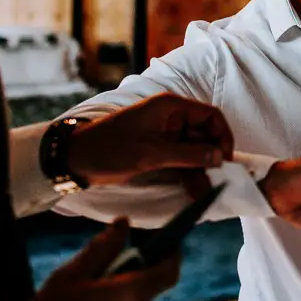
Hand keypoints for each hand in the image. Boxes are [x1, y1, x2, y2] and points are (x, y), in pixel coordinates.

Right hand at [22, 218, 178, 300]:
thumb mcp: (71, 275)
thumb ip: (102, 248)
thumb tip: (123, 223)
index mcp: (132, 294)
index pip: (170, 271)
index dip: (171, 254)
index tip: (163, 241)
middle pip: (150, 287)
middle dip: (135, 274)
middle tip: (108, 269)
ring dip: (124, 293)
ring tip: (92, 292)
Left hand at [68, 94, 233, 186]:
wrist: (74, 159)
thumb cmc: (110, 150)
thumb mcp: (152, 154)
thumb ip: (188, 155)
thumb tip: (219, 157)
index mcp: (171, 107)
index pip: (210, 116)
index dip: (223, 137)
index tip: (226, 160)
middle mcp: (171, 117)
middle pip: (204, 134)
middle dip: (212, 157)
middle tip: (218, 181)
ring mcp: (165, 134)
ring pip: (194, 150)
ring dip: (200, 170)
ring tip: (205, 193)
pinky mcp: (158, 149)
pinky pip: (181, 159)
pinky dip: (188, 174)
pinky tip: (194, 191)